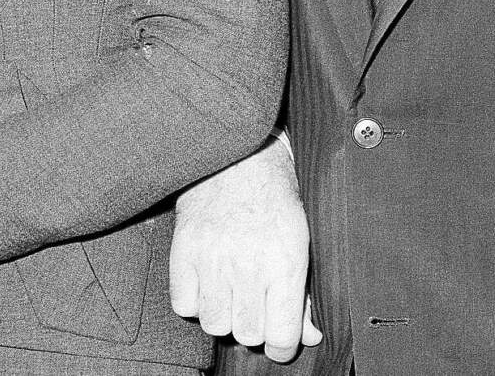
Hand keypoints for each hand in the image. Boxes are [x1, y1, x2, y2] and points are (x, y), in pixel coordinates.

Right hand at [171, 139, 321, 362]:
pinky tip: (208, 280)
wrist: (237, 150)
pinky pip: (184, 305)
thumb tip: (310, 334)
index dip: (282, 345)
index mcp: (285, 261)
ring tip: (231, 290)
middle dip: (255, 326)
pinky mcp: (184, 250)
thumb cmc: (274, 193)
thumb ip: (304, 291)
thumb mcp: (300, 237)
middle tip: (256, 303)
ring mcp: (212, 258)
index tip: (280, 338)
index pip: (280, 336)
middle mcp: (248, 264)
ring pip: (215, 324)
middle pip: (247, 334)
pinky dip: (195, 300)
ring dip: (224, 314)